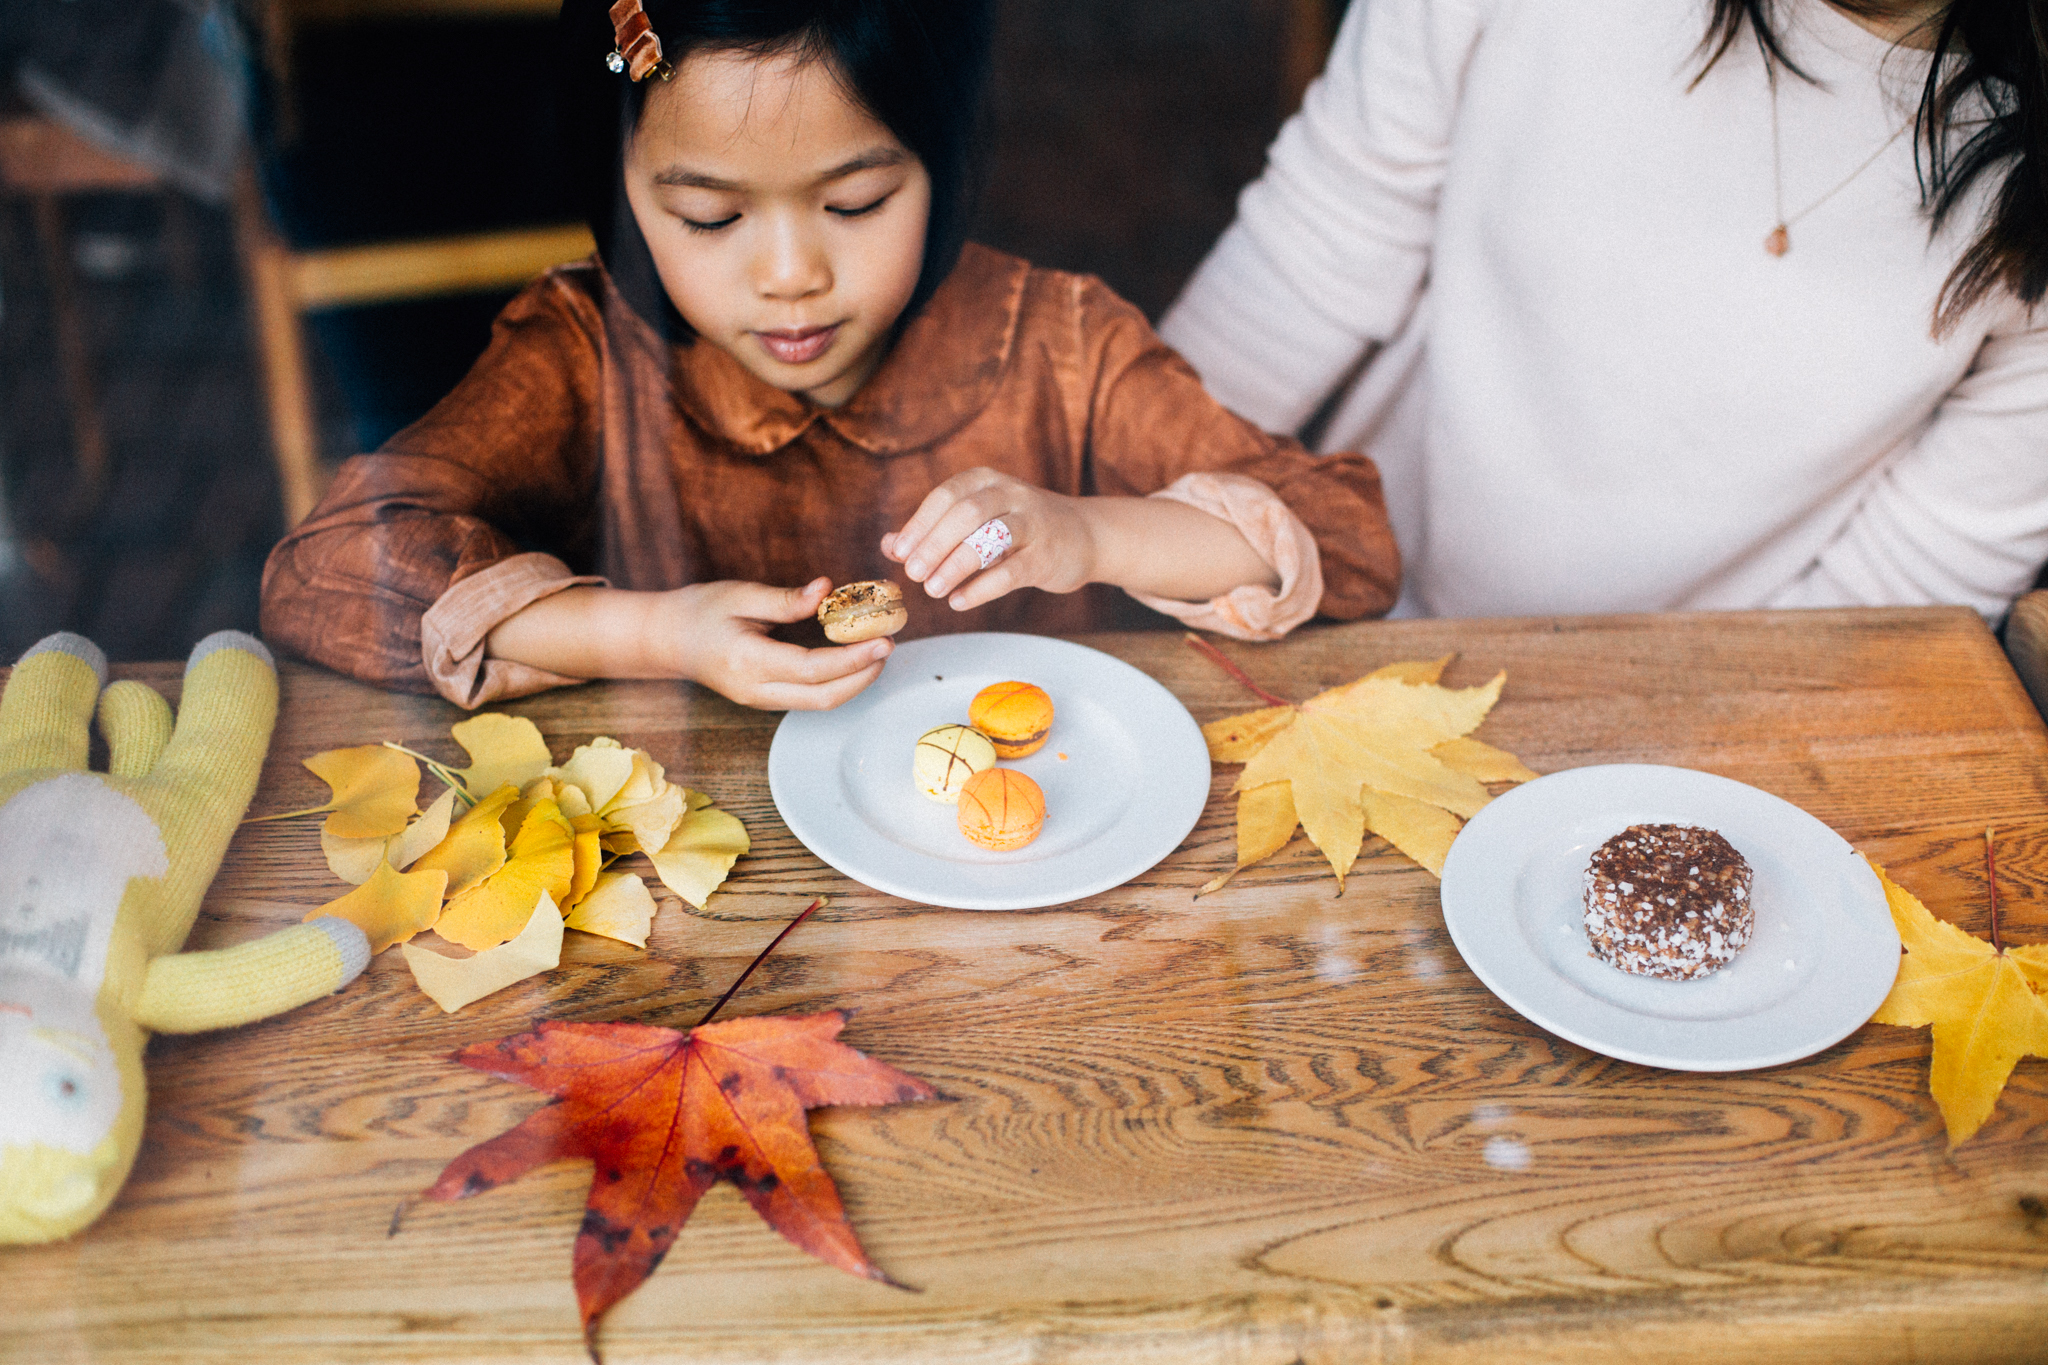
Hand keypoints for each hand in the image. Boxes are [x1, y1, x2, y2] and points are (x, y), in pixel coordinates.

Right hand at [662, 578, 891, 709]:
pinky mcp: (766, 700)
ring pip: (819, 703)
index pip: (812, 669)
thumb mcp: (739, 595)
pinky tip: (854, 661)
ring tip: (877, 652)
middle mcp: (756, 690)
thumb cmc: (700, 612)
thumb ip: (786, 599)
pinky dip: (838, 683)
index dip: (852, 659)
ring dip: (855, 682)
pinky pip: (810, 699)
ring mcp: (760, 700)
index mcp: (748, 662)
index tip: (882, 641)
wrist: (667, 640)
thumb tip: (826, 589)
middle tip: (888, 646)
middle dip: (863, 677)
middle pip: (823, 698)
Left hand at [881, 468, 1094, 611]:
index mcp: (987, 481)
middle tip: (913, 573)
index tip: (899, 553)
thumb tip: (889, 544)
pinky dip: (981, 588)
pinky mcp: (1047, 554)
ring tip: (932, 590)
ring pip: (990, 537)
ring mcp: (1033, 522)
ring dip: (956, 564)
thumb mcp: (980, 520)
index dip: (919, 524)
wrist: (1086, 536)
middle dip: (934, 543)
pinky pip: (1011, 571)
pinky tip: (958, 601)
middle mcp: (1011, 494)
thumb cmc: (1022, 529)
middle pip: (966, 512)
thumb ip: (935, 530)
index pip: (946, 495)